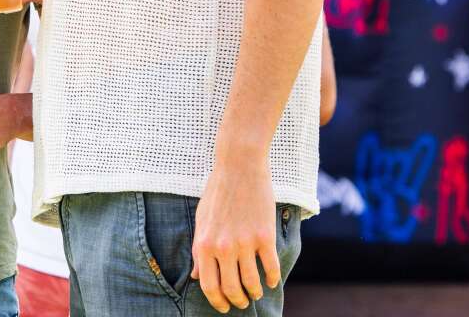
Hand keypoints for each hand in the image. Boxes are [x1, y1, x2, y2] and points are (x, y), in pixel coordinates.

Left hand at [191, 155, 278, 312]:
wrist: (239, 166)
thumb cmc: (217, 191)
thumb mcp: (201, 220)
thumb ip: (198, 250)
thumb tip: (196, 276)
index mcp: (204, 244)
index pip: (209, 286)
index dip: (217, 301)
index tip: (224, 306)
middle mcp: (223, 247)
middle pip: (231, 288)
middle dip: (237, 300)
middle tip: (241, 302)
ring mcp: (244, 242)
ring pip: (251, 282)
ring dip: (254, 292)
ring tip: (256, 292)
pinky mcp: (264, 236)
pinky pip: (270, 268)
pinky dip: (272, 279)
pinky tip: (271, 280)